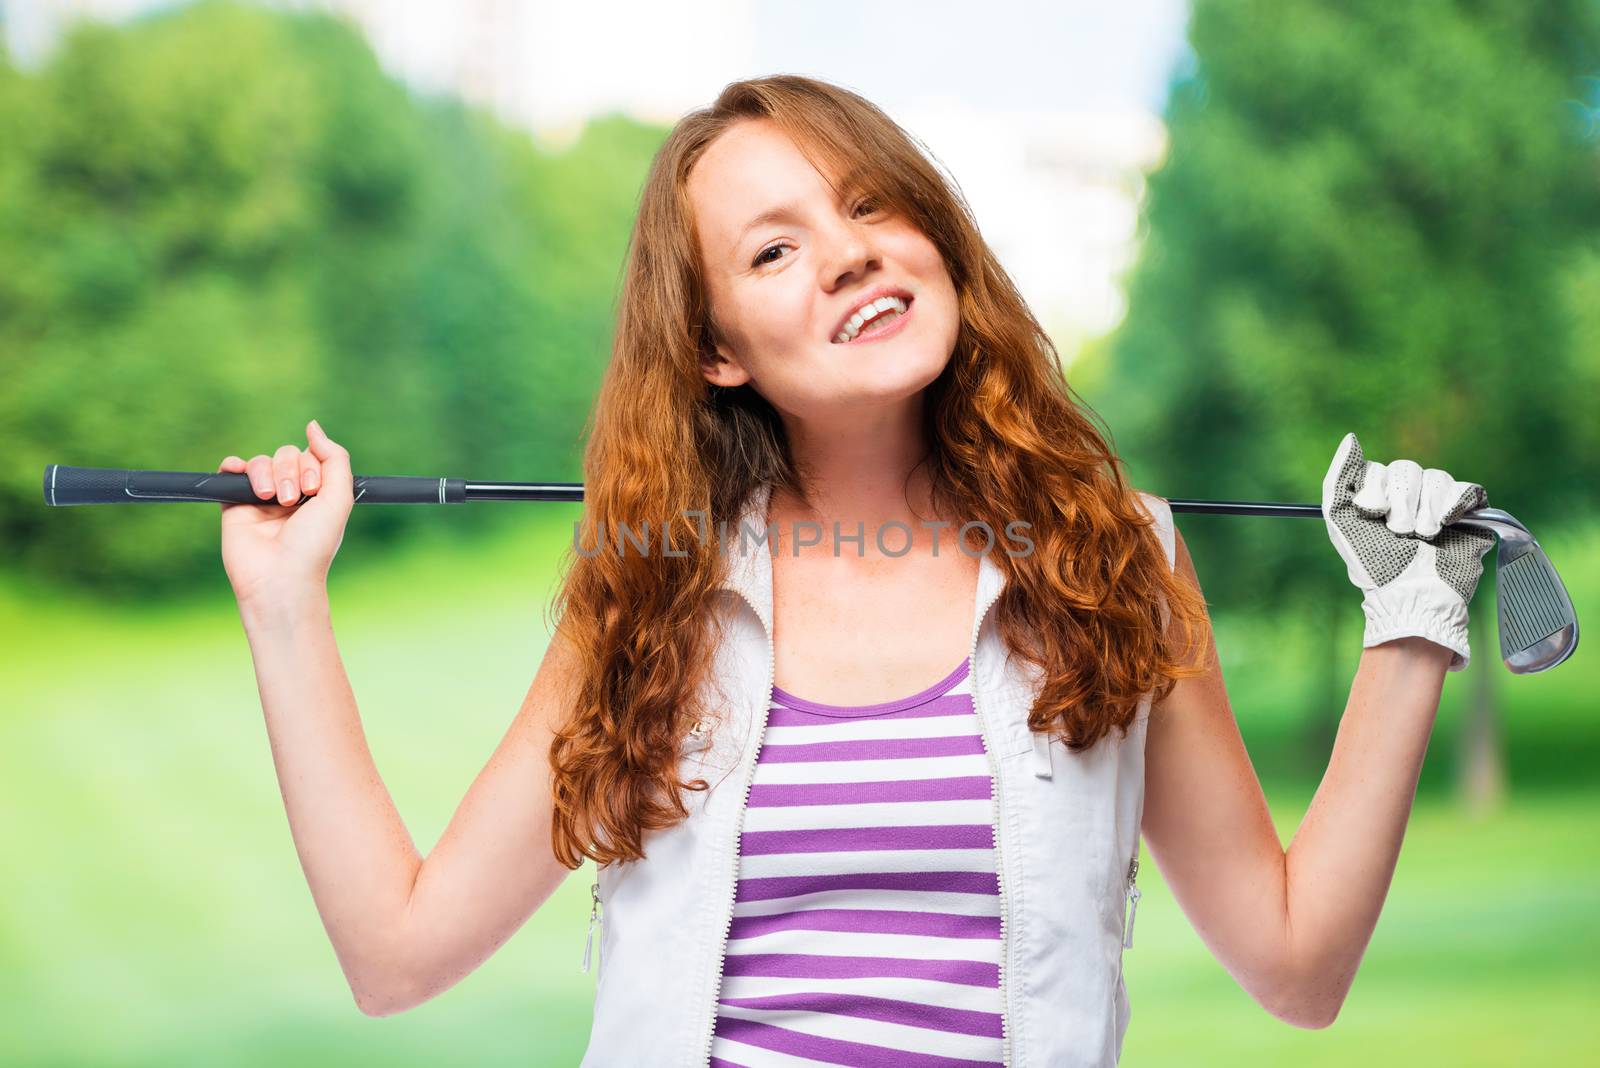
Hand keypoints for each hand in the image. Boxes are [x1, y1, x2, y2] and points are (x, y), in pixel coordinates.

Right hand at [218, 419, 353, 608]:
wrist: (279, 577)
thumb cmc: (313, 544)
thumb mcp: (339, 498)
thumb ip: (335, 459)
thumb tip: (313, 426)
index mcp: (317, 493)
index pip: (311, 456)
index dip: (311, 466)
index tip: (312, 492)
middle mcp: (291, 493)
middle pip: (287, 454)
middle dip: (290, 471)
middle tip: (291, 500)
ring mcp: (262, 497)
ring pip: (262, 460)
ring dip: (267, 473)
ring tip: (270, 498)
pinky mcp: (235, 503)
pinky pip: (231, 470)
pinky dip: (234, 466)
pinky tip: (240, 475)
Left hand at [1322, 432, 1495, 671]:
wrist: (1412, 594)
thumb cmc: (1373, 564)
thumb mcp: (1341, 520)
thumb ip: (1339, 478)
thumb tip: (1351, 438)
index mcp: (1380, 498)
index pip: (1380, 469)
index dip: (1377, 489)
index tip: (1372, 514)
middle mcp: (1410, 498)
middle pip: (1408, 469)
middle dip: (1401, 502)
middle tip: (1399, 531)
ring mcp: (1440, 505)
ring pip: (1437, 477)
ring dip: (1425, 509)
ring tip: (1423, 536)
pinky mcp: (1470, 515)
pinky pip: (1468, 490)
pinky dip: (1454, 504)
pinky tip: (1445, 524)